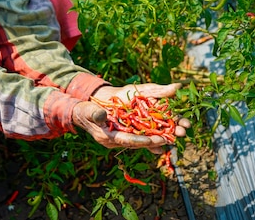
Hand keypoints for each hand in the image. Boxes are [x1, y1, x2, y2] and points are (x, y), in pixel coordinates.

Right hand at [72, 83, 190, 153]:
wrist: (82, 113)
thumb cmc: (84, 111)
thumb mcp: (88, 111)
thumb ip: (95, 114)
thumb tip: (102, 114)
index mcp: (107, 137)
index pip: (127, 140)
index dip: (141, 141)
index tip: (155, 140)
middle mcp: (116, 139)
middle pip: (138, 142)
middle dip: (154, 141)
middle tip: (170, 139)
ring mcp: (121, 136)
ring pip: (141, 139)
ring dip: (156, 138)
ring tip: (172, 137)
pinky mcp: (124, 132)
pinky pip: (140, 134)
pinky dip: (151, 134)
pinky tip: (165, 133)